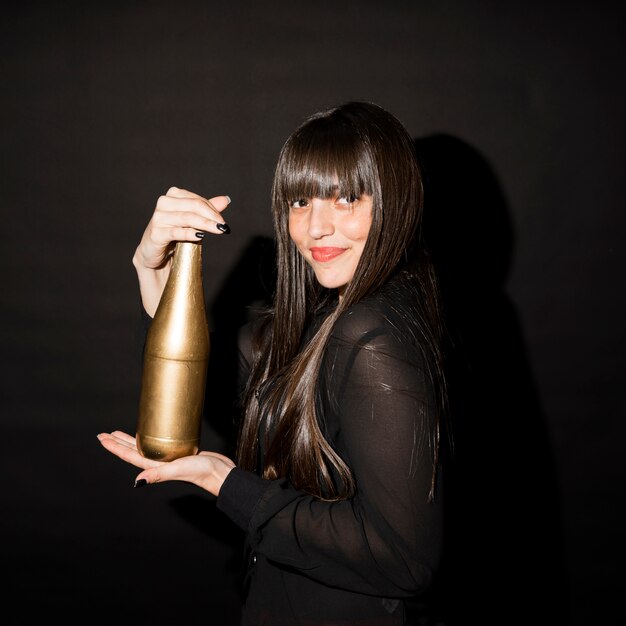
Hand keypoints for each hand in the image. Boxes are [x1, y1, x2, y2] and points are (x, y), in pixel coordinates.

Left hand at [97, 431, 235, 496]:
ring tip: (120, 434)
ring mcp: (168, 458)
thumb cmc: (202, 472)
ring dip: (131, 441)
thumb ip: (160, 474)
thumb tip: (138, 481)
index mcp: (155, 466)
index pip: (130, 455)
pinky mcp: (179, 453)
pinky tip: (152, 435)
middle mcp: (159, 463)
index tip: (103, 438)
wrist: (220, 473)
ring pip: (145, 447)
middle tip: (105, 434)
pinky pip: (159, 445)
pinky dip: (151, 439)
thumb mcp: (179, 469)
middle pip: (133, 451)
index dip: (115, 447)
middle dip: (118, 442)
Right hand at [134, 187, 230, 270]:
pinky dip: (190, 233)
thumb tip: (225, 200)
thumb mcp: (192, 221)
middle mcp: (164, 203)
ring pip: (187, 218)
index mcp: (172, 196)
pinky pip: (176, 232)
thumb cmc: (174, 234)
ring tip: (218, 230)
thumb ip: (207, 210)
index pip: (197, 200)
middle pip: (193, 206)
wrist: (155, 253)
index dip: (212, 210)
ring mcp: (158, 218)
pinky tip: (200, 236)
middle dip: (211, 216)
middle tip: (223, 226)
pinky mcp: (156, 233)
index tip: (223, 221)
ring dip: (205, 224)